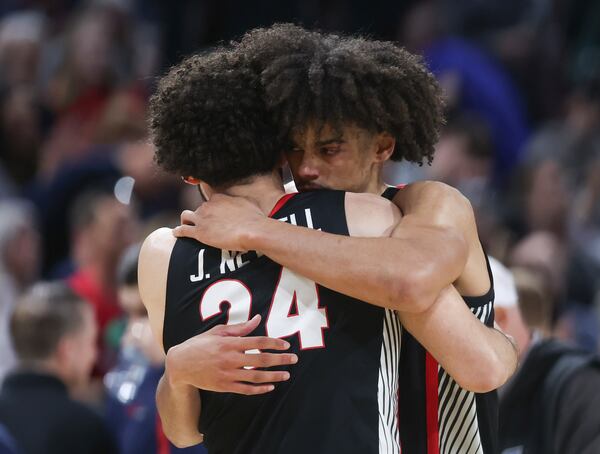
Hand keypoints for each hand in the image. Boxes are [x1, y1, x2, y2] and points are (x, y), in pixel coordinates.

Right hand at [166, 315, 297, 394]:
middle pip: (261, 360)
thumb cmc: (200, 344)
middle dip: (280, 360)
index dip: (274, 343)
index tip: (286, 345)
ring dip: (274, 376)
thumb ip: (240, 328)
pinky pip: (246, 389)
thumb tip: (258, 319)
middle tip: (294, 360)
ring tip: (287, 375)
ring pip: (256, 377)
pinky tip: (270, 387)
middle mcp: (231, 358)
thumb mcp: (218, 332)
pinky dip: (260, 389)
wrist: (180, 365)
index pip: (258, 342)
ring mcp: (228, 374)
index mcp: (230, 343)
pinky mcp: (224, 386)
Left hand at [173, 194, 266, 250]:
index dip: (212, 207)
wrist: (252, 231)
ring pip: (186, 216)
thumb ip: (239, 200)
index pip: (210, 199)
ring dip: (186, 220)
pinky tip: (176, 233)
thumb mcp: (248, 202)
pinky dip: (178, 231)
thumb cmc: (255, 219)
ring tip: (187, 226)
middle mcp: (208, 205)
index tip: (213, 213)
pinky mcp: (199, 232)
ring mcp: (202, 218)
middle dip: (202, 216)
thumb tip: (242, 200)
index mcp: (219, 197)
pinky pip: (182, 230)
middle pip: (199, 209)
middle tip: (207, 225)